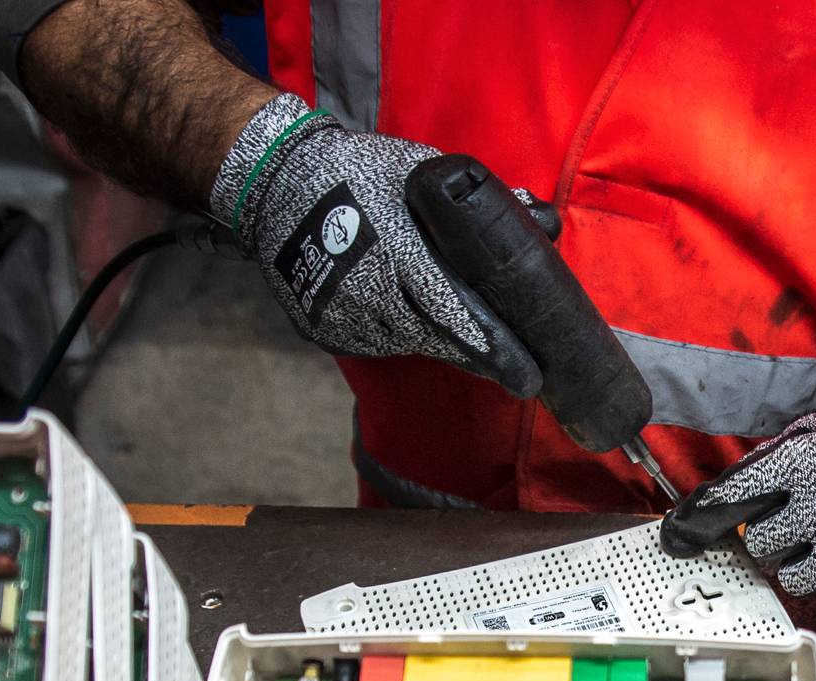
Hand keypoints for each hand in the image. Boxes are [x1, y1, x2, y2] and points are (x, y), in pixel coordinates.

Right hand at [209, 93, 542, 392]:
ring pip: (406, 344)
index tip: (524, 371)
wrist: (274, 182)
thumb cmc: (357, 170)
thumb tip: (541, 219)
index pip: (451, 309)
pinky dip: (398, 336)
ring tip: (471, 344)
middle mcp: (367, 293)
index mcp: (395, 251)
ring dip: (439, 344)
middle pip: (435, 339)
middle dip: (479, 358)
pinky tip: (411, 321)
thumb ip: (474, 201)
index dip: (489, 345)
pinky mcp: (323, 332)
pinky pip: (374, 343)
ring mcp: (341, 317)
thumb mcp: (417, 170)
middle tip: (520, 375)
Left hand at [658, 370, 815, 627]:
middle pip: (762, 549)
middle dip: (780, 540)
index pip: (727, 503)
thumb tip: (724, 498)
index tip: (677, 538)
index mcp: (799, 467)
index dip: (695, 522)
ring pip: (795, 583)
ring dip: (811, 570)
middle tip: (811, 525)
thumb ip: (772, 463)